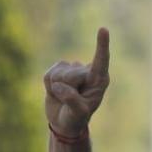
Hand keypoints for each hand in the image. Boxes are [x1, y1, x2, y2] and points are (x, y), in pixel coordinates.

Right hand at [43, 27, 110, 141]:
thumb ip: (71, 100)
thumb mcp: (77, 114)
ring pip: (58, 75)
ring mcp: (72, 68)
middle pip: (72, 75)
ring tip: (64, 98)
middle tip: (70, 102)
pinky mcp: (58, 69)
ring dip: (57, 90)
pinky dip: (48, 87)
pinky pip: (48, 75)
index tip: (103, 29)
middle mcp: (87, 71)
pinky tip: (56, 92)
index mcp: (99, 80)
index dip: (102, 45)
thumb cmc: (76, 119)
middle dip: (67, 90)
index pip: (101, 60)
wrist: (63, 122)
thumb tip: (60, 85)